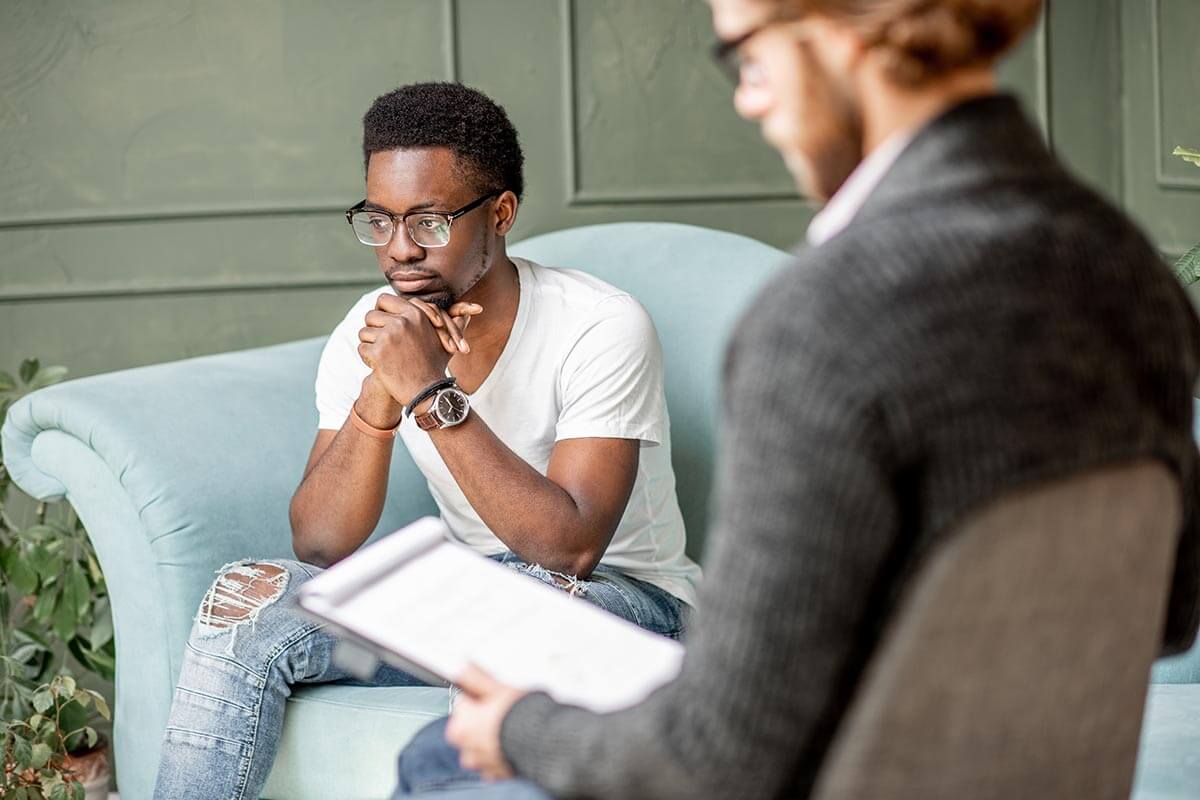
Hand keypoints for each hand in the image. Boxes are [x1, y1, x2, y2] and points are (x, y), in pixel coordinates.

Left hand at [358, 295, 481, 404]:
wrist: (430, 393)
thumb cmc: (436, 367)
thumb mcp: (446, 342)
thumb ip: (454, 323)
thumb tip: (471, 311)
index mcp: (415, 314)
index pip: (383, 300)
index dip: (380, 310)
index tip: (382, 322)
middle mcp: (401, 322)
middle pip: (371, 316)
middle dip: (372, 329)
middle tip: (378, 342)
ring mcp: (389, 337)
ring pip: (364, 332)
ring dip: (369, 345)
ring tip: (381, 357)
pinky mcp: (378, 353)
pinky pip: (362, 349)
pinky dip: (367, 359)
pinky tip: (380, 366)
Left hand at [445, 664, 526, 780]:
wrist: (545, 744)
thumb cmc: (521, 717)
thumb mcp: (498, 689)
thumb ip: (476, 678)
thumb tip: (463, 667)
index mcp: (460, 726)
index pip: (463, 703)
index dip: (481, 696)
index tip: (494, 695)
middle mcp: (466, 749)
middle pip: (469, 726)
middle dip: (483, 719)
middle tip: (504, 711)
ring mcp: (481, 764)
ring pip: (481, 746)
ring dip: (491, 738)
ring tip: (511, 727)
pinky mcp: (497, 774)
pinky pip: (494, 761)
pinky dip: (501, 753)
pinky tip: (514, 743)